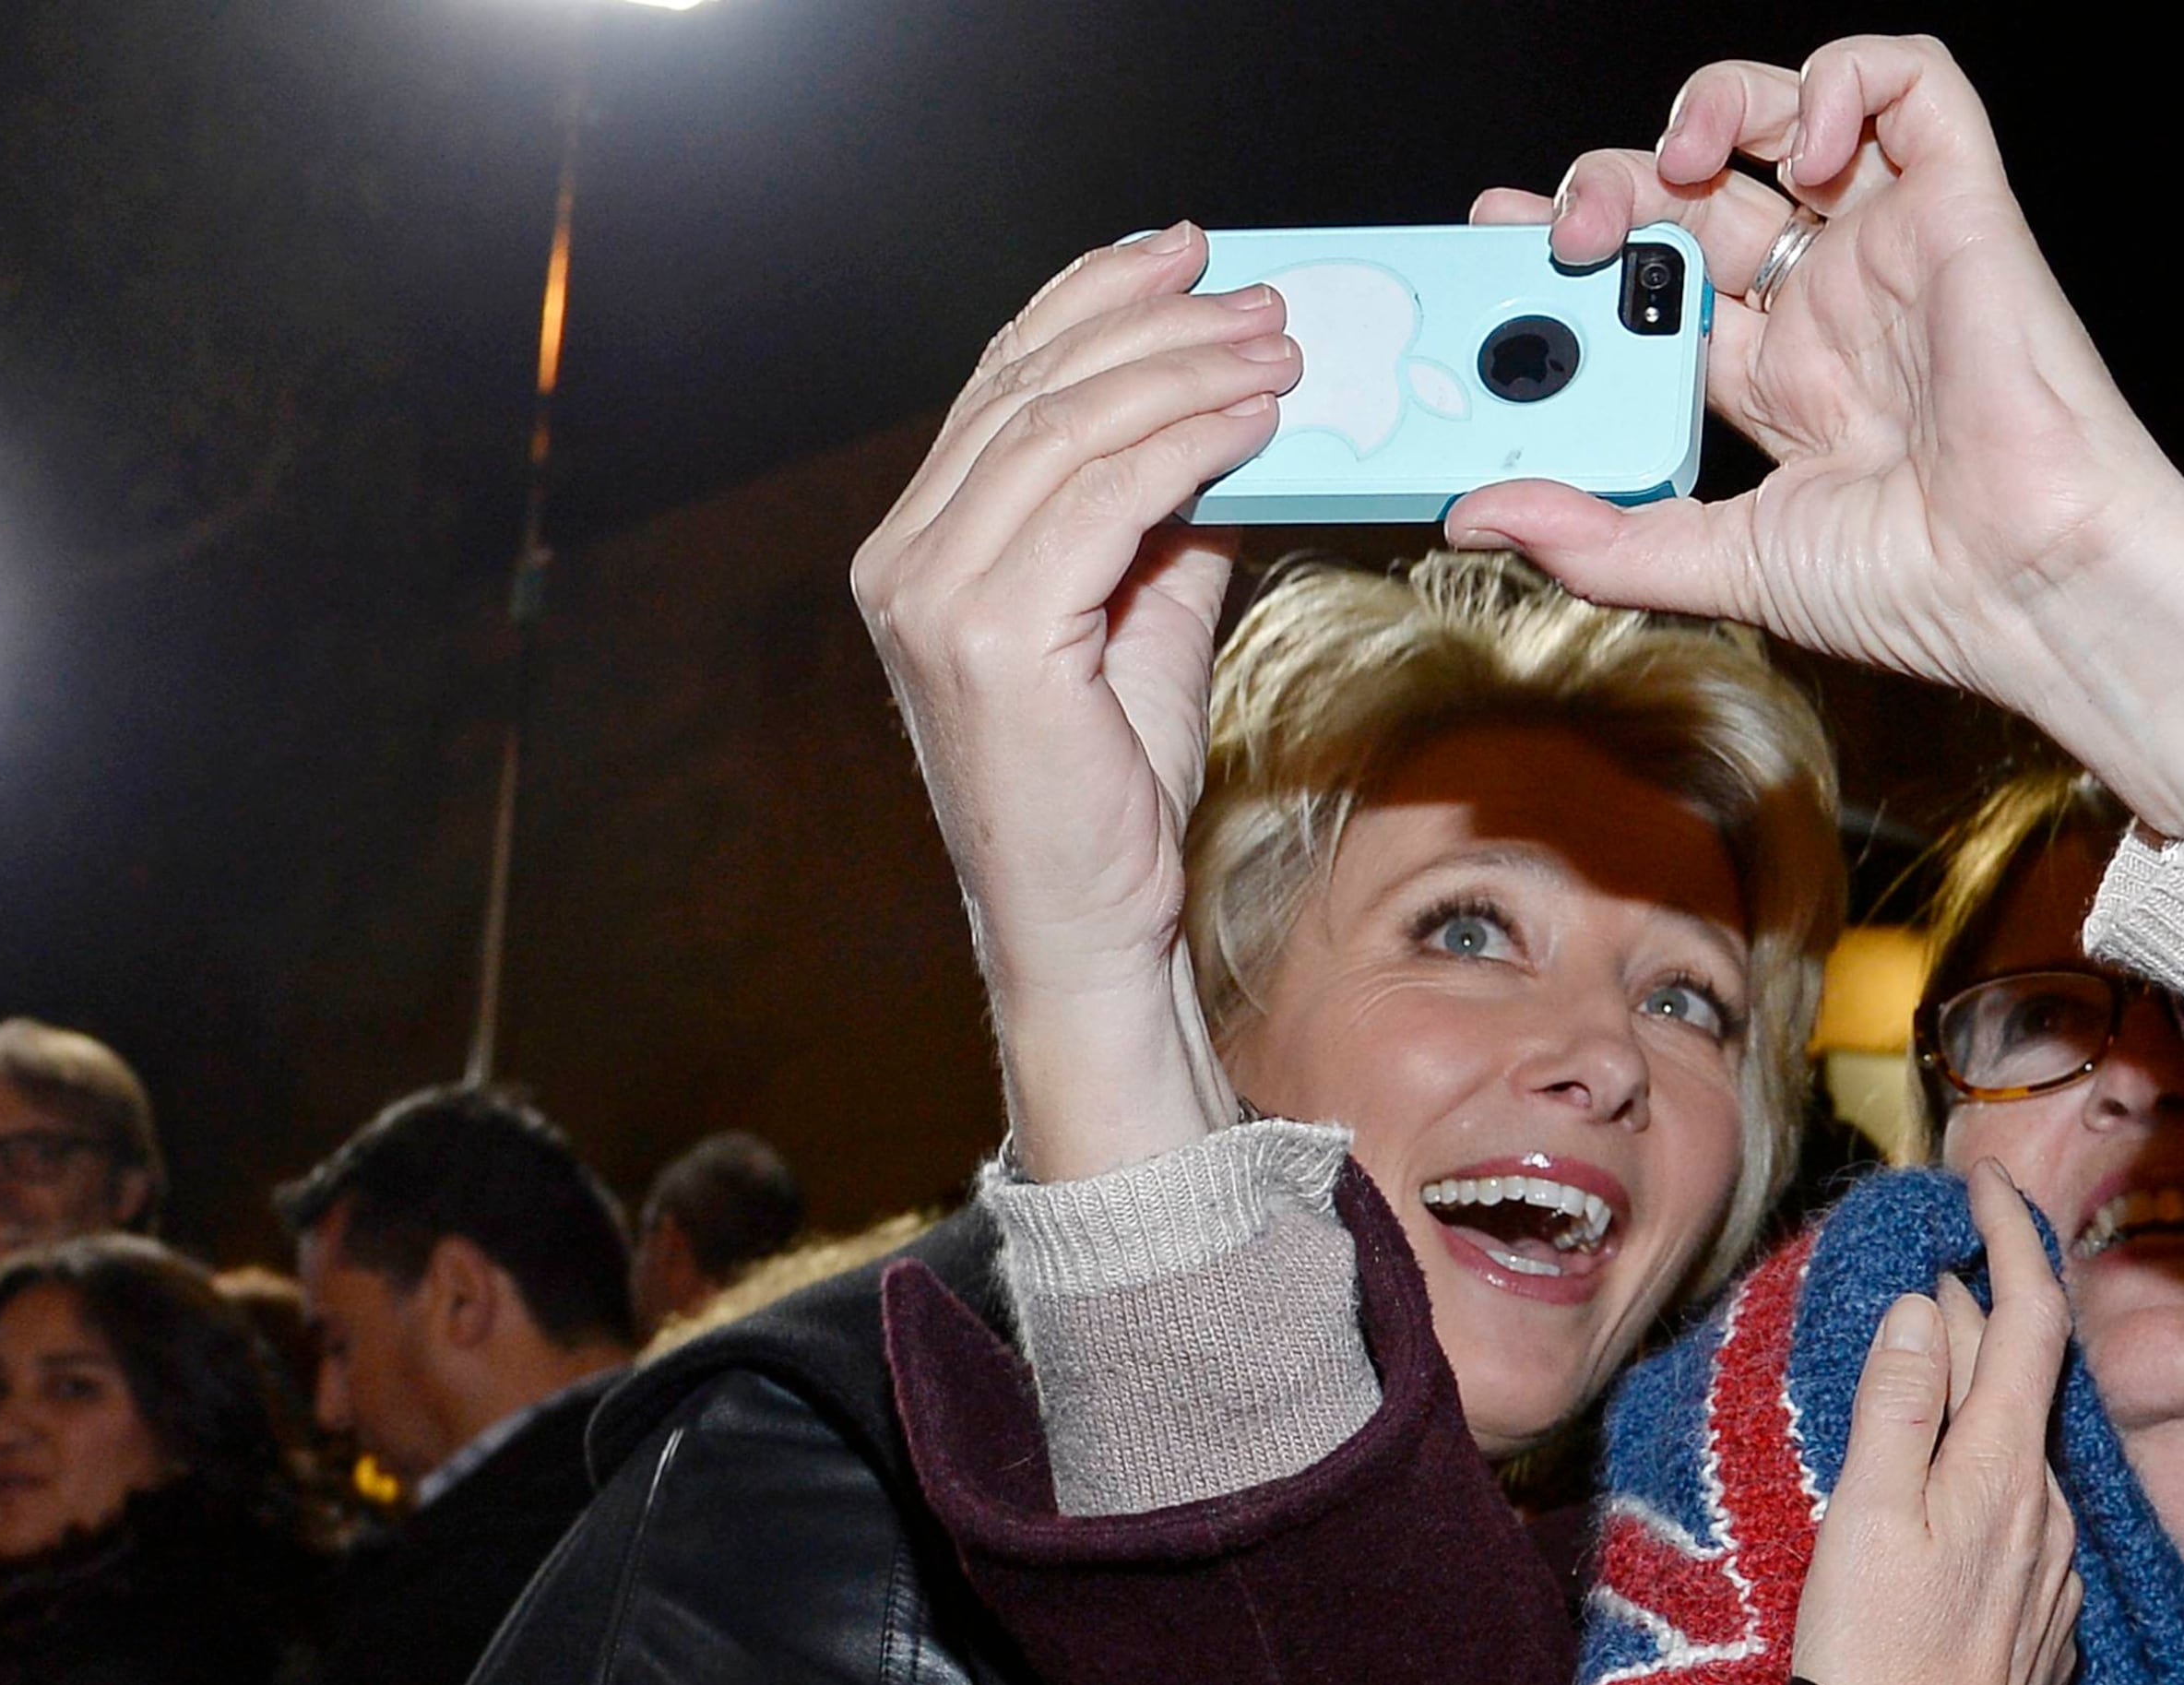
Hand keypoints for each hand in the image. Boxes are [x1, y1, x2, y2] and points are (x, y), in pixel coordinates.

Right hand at [851, 226, 1298, 1180]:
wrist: (1087, 927)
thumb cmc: (1110, 795)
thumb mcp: (1143, 624)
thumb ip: (1166, 523)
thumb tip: (1234, 425)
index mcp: (920, 544)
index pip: (1003, 382)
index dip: (1094, 301)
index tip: (1187, 257)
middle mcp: (904, 557)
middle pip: (1033, 388)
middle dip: (1156, 325)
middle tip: (1260, 301)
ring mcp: (934, 596)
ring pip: (1067, 429)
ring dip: (1186, 375)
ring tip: (1278, 353)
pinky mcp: (992, 639)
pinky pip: (1101, 500)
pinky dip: (1187, 447)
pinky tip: (1256, 427)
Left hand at [1449, 38, 2183, 837]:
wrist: (2023, 582)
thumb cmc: (1916, 587)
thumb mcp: (1721, 563)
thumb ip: (1600, 538)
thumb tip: (1475, 516)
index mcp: (1777, 384)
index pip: (1654, 286)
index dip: (1578, 252)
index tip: (1502, 243)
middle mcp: (1829, 306)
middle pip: (1699, 197)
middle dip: (1618, 184)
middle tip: (1571, 226)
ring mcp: (1891, 248)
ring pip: (1790, 113)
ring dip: (1715, 107)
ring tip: (1682, 159)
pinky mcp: (1961, 203)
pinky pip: (1915, 83)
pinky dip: (1848, 77)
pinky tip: (1807, 145)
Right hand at [1790, 1160, 2081, 1684]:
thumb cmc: (1867, 1664)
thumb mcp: (1864, 1517)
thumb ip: (1900, 1404)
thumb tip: (1931, 1305)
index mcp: (2004, 1473)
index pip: (2032, 1320)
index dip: (2014, 1239)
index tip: (1985, 1183)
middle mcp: (2049, 1516)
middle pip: (2017, 1383)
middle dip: (1973, 1317)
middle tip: (1913, 1279)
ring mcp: (2054, 1578)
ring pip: (2013, 1455)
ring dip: (1970, 1403)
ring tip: (1911, 1384)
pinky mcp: (2041, 1630)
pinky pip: (2014, 1523)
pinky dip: (1974, 1480)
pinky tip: (1929, 1507)